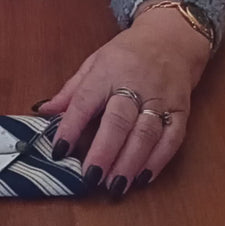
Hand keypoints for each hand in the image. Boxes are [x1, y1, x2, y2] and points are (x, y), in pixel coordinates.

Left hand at [36, 4, 210, 197]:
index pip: (85, 100)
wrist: (171, 39)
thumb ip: (71, 90)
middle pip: (119, 120)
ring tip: (115, 187)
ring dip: (130, 162)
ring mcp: (160, 98)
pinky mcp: (181, 110)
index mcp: (107, 71)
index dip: (71, 126)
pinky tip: (143, 178)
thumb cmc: (127, 54)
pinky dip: (158, 160)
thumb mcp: (94, 62)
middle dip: (104, 151)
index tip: (58, 151)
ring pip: (146, 133)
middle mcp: (135, 84)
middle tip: (90, 177)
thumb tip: (43, 110)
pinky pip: (172, 138)